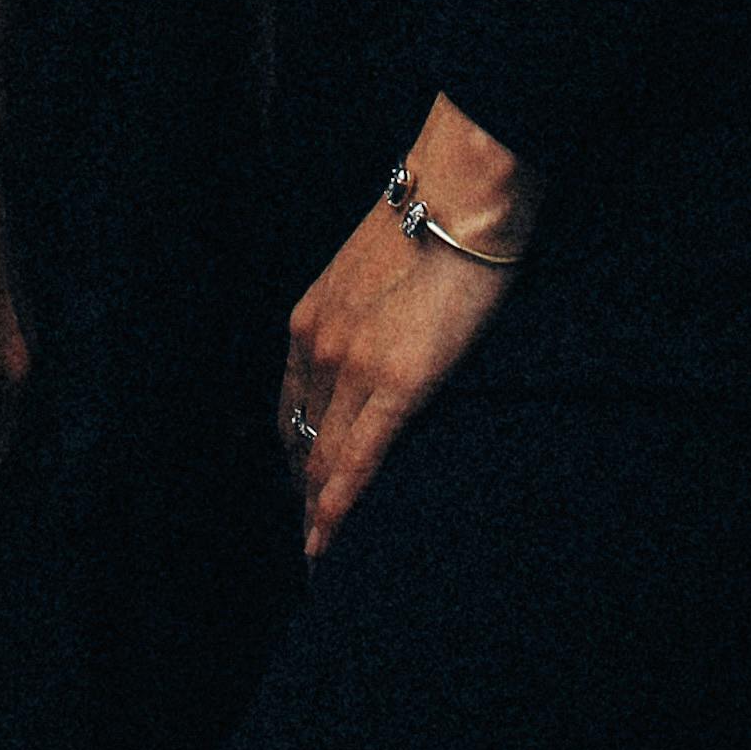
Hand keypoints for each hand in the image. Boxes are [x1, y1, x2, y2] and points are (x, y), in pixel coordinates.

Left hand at [280, 104, 535, 564]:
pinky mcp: (394, 384)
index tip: (299, 489)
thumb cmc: (425, 228)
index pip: (291, 407)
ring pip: (322, 457)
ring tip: (320, 552)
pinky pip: (356, 460)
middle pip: (301, 440)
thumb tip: (369, 361)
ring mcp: (352, 367)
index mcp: (309, 320)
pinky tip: (325, 542)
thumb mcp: (366, 278)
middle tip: (311, 537)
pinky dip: (336, 508)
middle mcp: (316, 346)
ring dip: (317, 507)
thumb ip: (355, 324)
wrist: (459, 197)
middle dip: (302, 489)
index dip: (295, 454)